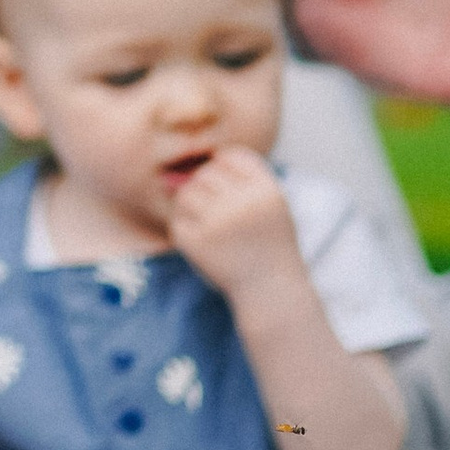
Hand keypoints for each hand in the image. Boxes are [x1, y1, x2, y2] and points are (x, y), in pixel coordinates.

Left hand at [166, 145, 302, 302]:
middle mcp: (243, 203)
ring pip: (187, 194)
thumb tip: (191, 167)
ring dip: (192, 206)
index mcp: (266, 191)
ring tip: (208, 224)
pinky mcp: (197, 242)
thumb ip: (242, 181)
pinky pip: (178, 221)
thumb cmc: (269, 246)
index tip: (229, 189)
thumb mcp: (272, 206)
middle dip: (206, 189)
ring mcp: (218, 223)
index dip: (224, 168)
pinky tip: (203, 241)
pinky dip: (185, 228)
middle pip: (206, 174)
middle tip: (217, 212)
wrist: (271, 292)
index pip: (231, 157)